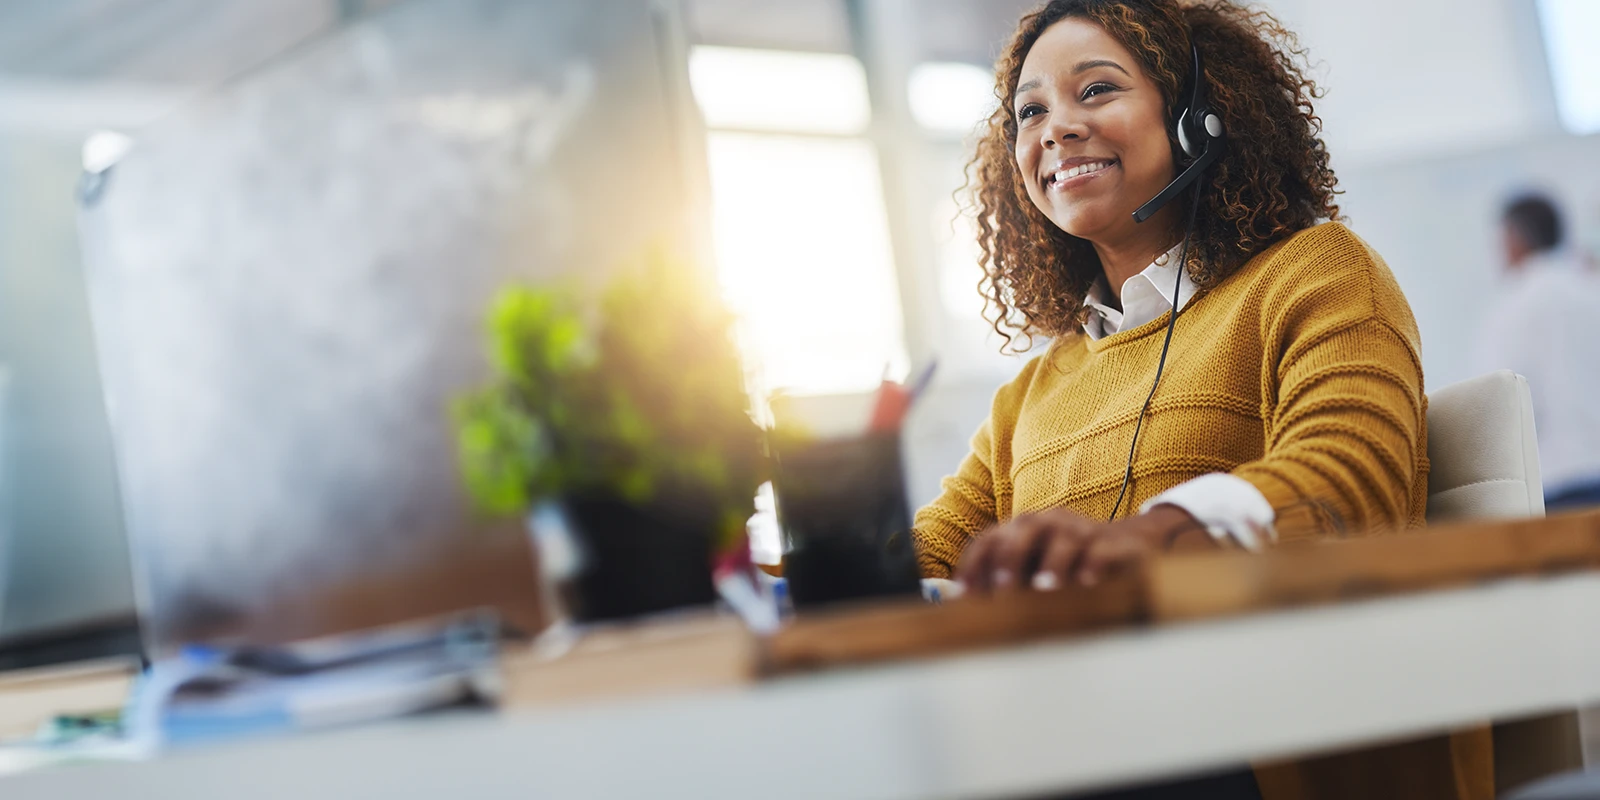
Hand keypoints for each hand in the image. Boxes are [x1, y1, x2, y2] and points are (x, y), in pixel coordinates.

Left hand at [954, 504, 1216, 593]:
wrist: (1126, 545)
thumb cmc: (1067, 563)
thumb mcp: (1033, 570)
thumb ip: (1005, 584)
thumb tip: (967, 612)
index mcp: (1021, 529)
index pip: (989, 539)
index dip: (975, 564)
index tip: (966, 595)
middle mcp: (1048, 522)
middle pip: (1023, 531)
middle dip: (1010, 559)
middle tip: (1004, 589)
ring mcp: (1080, 529)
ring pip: (1063, 539)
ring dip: (1052, 563)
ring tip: (1045, 587)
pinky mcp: (1110, 542)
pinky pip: (1099, 550)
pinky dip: (1093, 564)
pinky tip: (1087, 582)